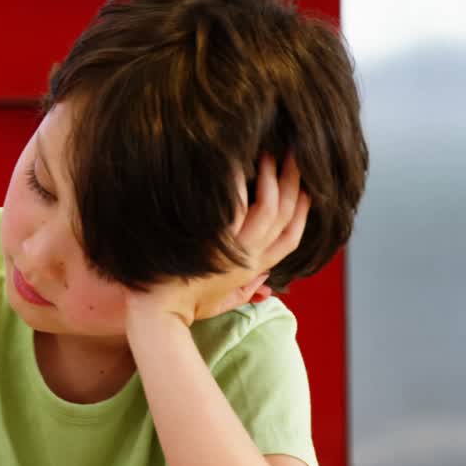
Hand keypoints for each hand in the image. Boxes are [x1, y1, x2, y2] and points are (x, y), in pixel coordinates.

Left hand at [125, 152, 310, 326]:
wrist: (157, 313)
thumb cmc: (184, 305)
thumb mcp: (224, 302)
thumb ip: (247, 291)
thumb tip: (265, 285)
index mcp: (254, 270)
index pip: (292, 237)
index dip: (304, 210)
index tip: (307, 185)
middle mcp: (251, 259)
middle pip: (286, 216)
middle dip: (295, 182)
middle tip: (296, 154)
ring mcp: (235, 249)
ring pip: (270, 207)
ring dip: (273, 178)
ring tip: (271, 153)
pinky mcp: (215, 242)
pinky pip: (237, 205)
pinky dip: (241, 182)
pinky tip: (239, 162)